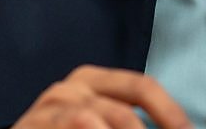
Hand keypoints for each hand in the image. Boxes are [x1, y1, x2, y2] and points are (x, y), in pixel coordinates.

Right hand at [12, 64, 191, 128]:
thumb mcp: (98, 123)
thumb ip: (126, 124)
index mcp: (94, 81)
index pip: (143, 86)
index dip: (171, 112)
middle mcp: (74, 85)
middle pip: (131, 99)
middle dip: (160, 122)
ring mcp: (53, 104)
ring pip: (106, 116)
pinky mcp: (34, 123)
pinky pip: (78, 123)